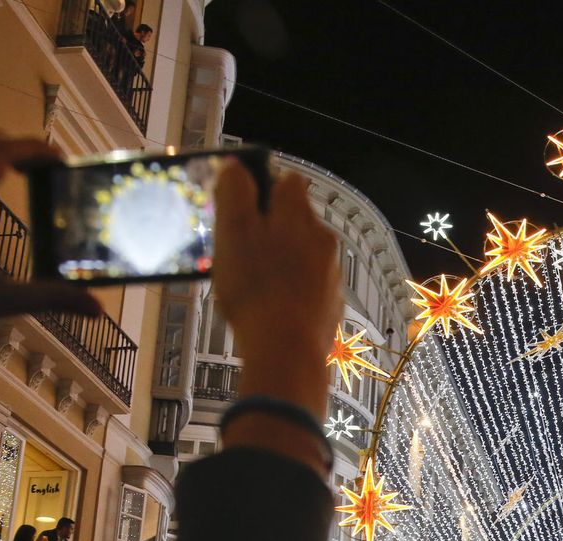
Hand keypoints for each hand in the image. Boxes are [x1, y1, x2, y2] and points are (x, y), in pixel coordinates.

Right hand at [213, 165, 339, 417]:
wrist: (286, 351)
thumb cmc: (256, 290)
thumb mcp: (232, 231)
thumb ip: (234, 192)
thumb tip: (236, 167)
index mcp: (298, 214)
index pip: (287, 181)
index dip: (263, 187)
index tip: (240, 204)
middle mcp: (322, 239)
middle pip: (295, 219)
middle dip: (270, 227)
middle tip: (239, 247)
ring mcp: (330, 273)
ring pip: (302, 254)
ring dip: (280, 260)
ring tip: (252, 281)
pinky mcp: (330, 304)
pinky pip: (308, 286)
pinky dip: (290, 289)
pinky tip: (269, 305)